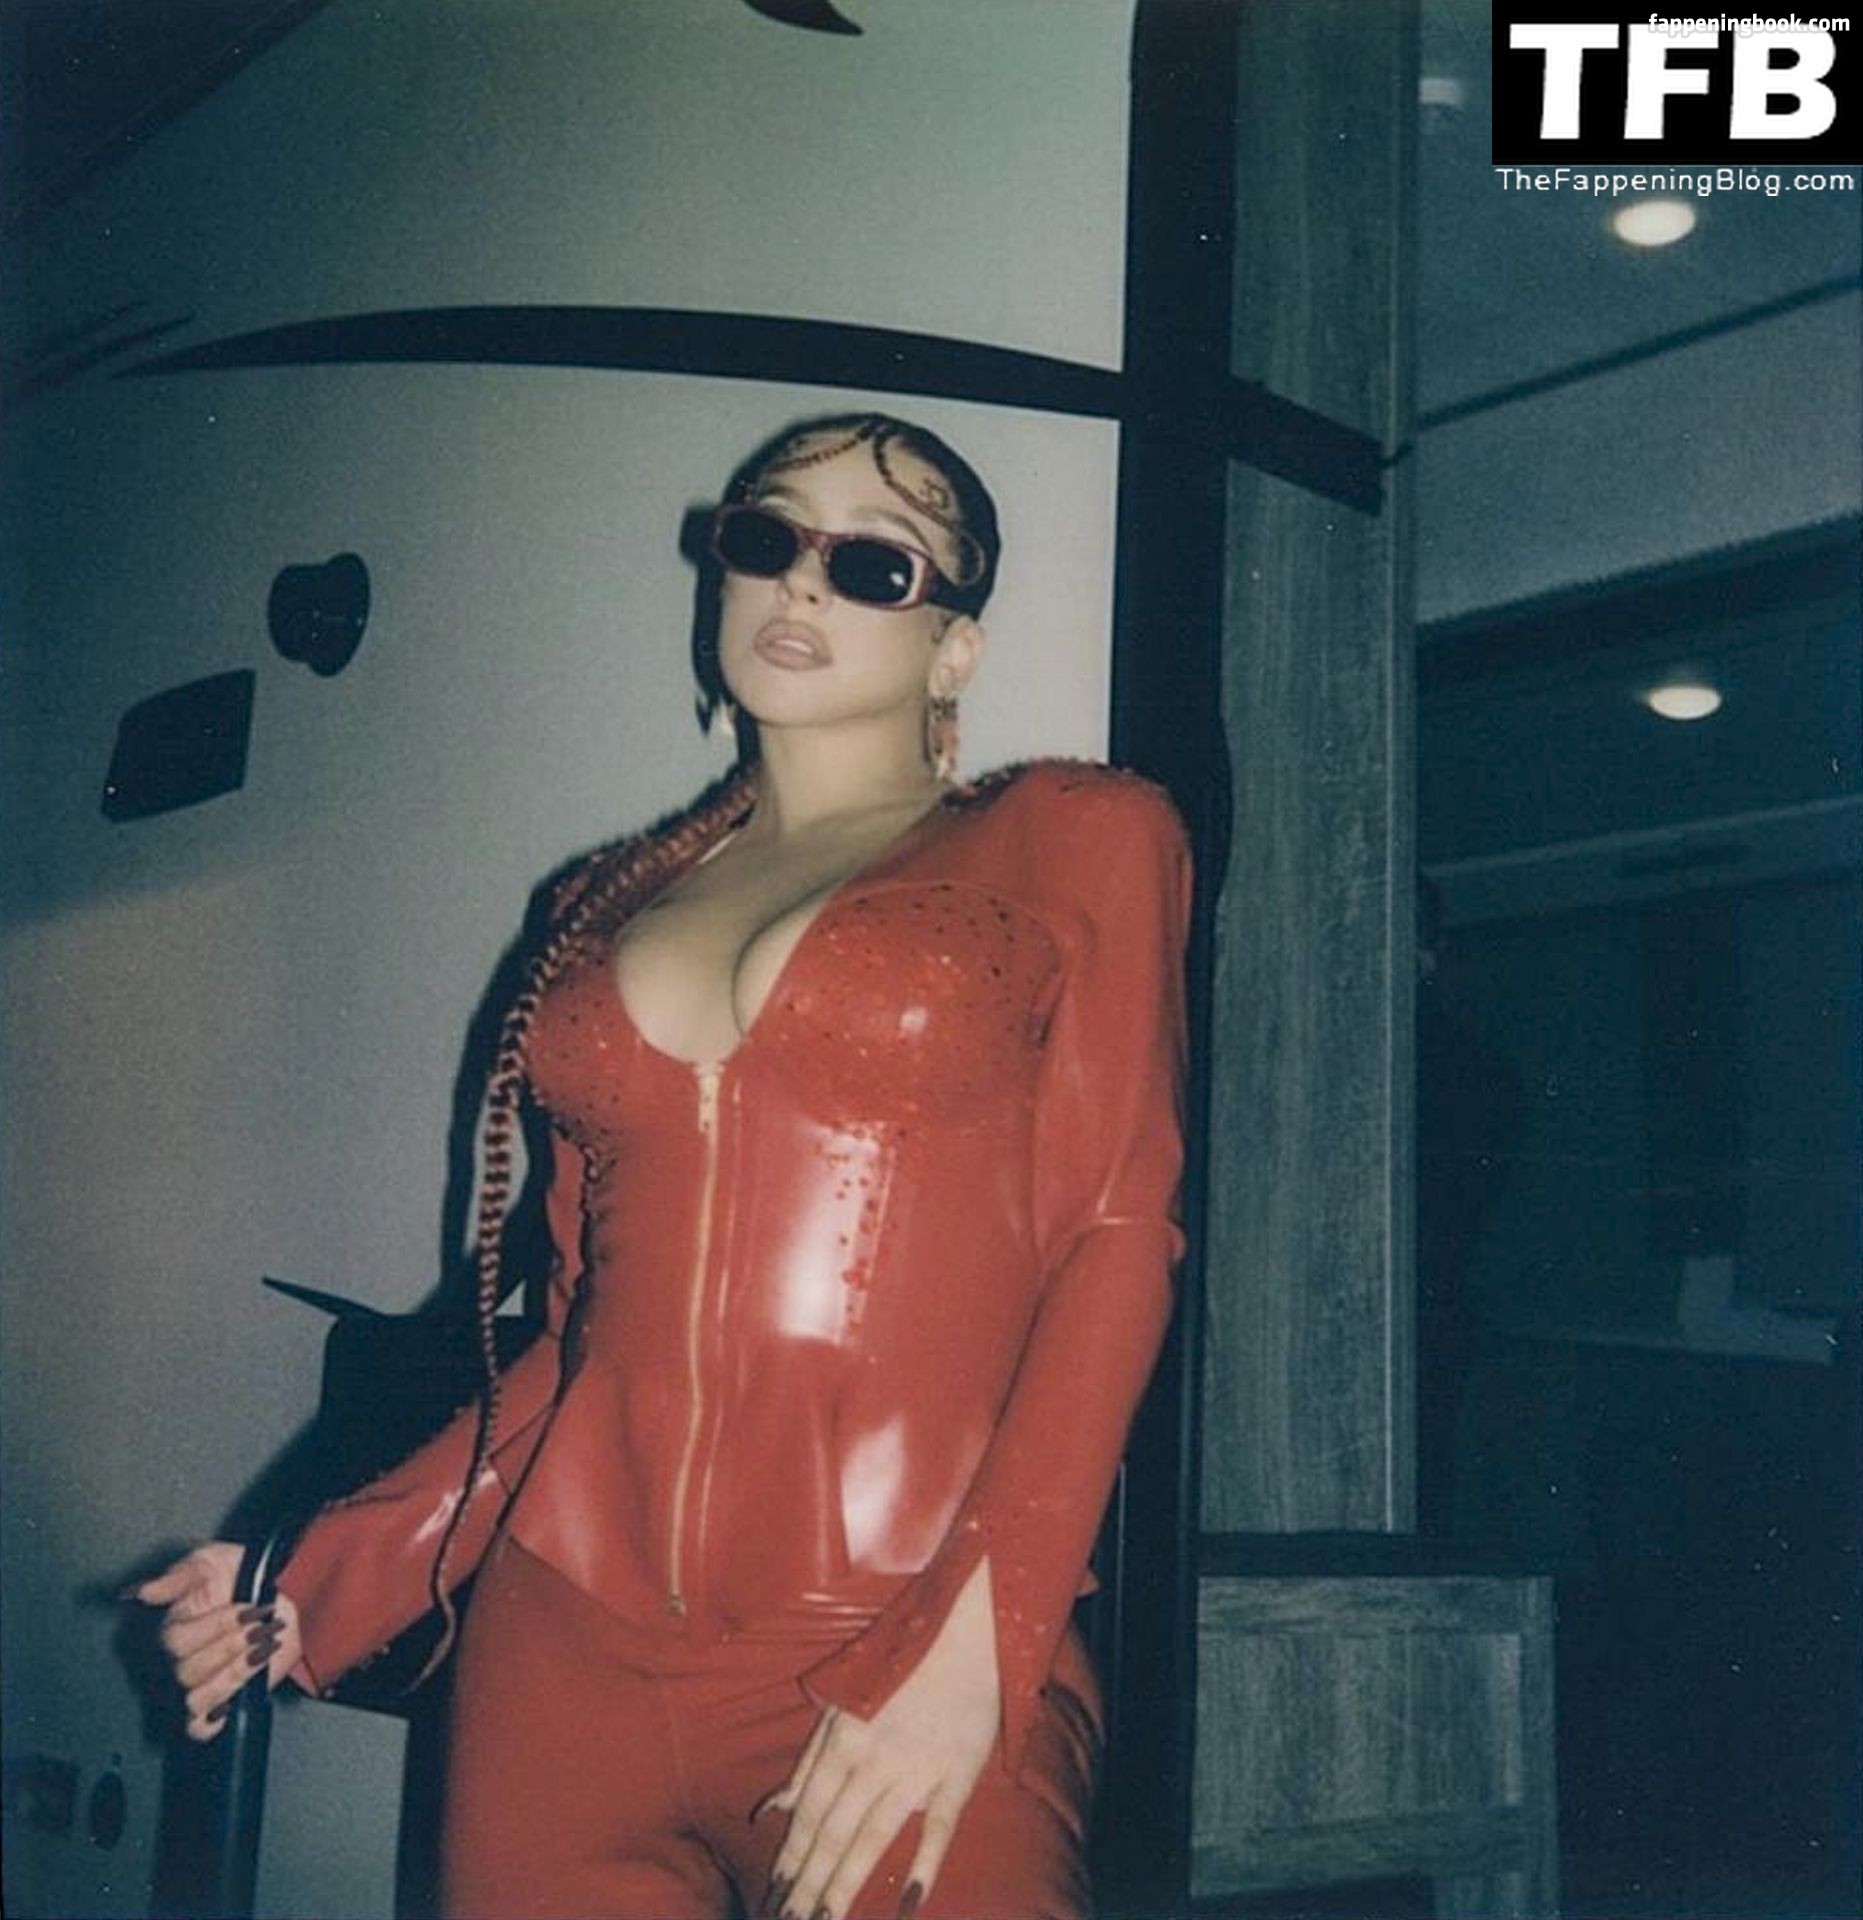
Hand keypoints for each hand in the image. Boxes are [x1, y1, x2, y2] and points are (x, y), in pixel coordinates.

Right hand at [131, 1542, 301, 1740]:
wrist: (285, 1593)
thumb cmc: (243, 1574)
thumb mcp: (210, 1561)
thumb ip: (178, 1576)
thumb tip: (145, 1592)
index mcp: (172, 1629)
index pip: (175, 1642)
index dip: (216, 1627)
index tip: (246, 1609)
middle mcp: (178, 1661)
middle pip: (187, 1671)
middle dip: (232, 1645)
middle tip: (259, 1625)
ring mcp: (197, 1686)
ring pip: (197, 1698)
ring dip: (236, 1672)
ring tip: (262, 1646)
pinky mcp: (218, 1707)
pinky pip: (200, 1728)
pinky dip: (216, 1716)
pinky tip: (240, 1689)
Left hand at [762, 1557, 998, 1919]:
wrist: (964, 1633)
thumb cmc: (899, 1666)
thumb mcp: (842, 1702)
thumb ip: (808, 1760)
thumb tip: (770, 1810)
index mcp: (844, 1738)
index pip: (808, 1812)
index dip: (791, 1858)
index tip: (774, 1895)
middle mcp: (875, 1757)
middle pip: (834, 1833)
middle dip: (809, 1884)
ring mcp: (918, 1768)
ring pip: (874, 1837)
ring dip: (847, 1884)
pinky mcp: (958, 1774)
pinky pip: (939, 1828)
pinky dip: (924, 1866)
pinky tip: (907, 1903)